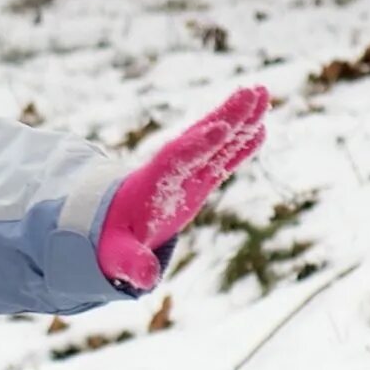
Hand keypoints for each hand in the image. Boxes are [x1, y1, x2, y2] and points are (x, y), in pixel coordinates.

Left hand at [97, 87, 268, 291]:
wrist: (106, 226)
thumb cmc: (109, 239)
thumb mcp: (114, 254)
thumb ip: (129, 263)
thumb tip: (141, 279)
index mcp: (150, 185)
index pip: (175, 160)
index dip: (196, 146)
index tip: (217, 128)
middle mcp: (171, 173)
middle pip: (201, 139)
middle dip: (225, 116)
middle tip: (252, 91)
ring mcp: (187, 174)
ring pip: (216, 142)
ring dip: (239, 119)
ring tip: (262, 93)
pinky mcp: (198, 180)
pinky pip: (222, 159)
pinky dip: (240, 146)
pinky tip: (261, 129)